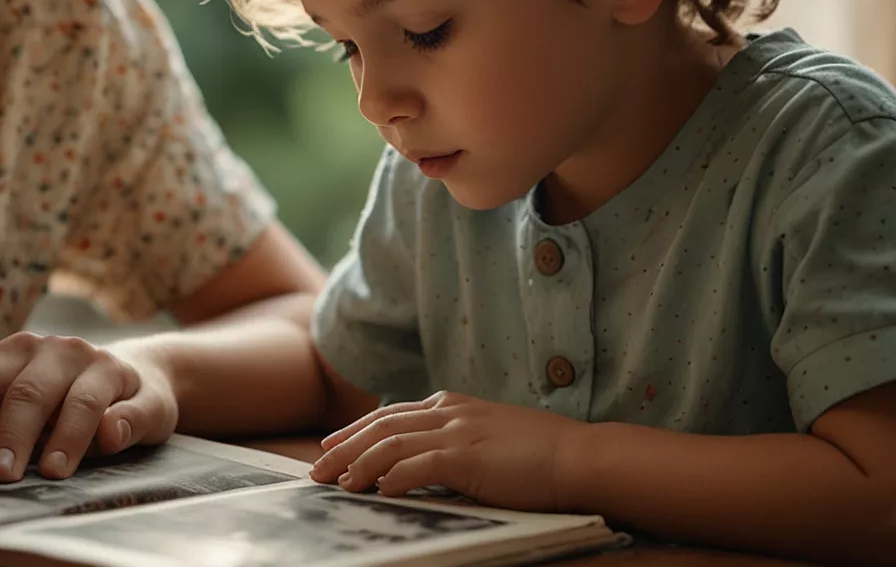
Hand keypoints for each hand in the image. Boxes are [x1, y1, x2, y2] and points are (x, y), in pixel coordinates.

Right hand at [0, 331, 180, 482]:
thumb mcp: (154, 412)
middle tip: (2, 476)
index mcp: (104, 364)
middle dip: (15, 436)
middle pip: (32, 392)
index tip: (54, 473)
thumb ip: (136, 420)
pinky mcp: (2, 353)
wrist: (120, 368)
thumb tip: (111, 432)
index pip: (84, 402)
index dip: (69, 438)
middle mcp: (64, 348)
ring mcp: (28, 347)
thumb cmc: (136, 401)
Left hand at [309, 390, 582, 511]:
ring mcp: (458, 431)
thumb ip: (457, 442)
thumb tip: (423, 463)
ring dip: (357, 465)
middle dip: (344, 447)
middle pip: (381, 425)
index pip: (391, 415)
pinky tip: (376, 491)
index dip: (356, 431)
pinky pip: (417, 465)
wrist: (579, 457)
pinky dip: (392, 477)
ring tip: (336, 483)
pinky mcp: (467, 456)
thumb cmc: (542, 454)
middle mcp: (450, 411)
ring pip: (390, 443)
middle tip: (316, 469)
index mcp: (454, 404)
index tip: (331, 444)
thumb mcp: (491, 437)